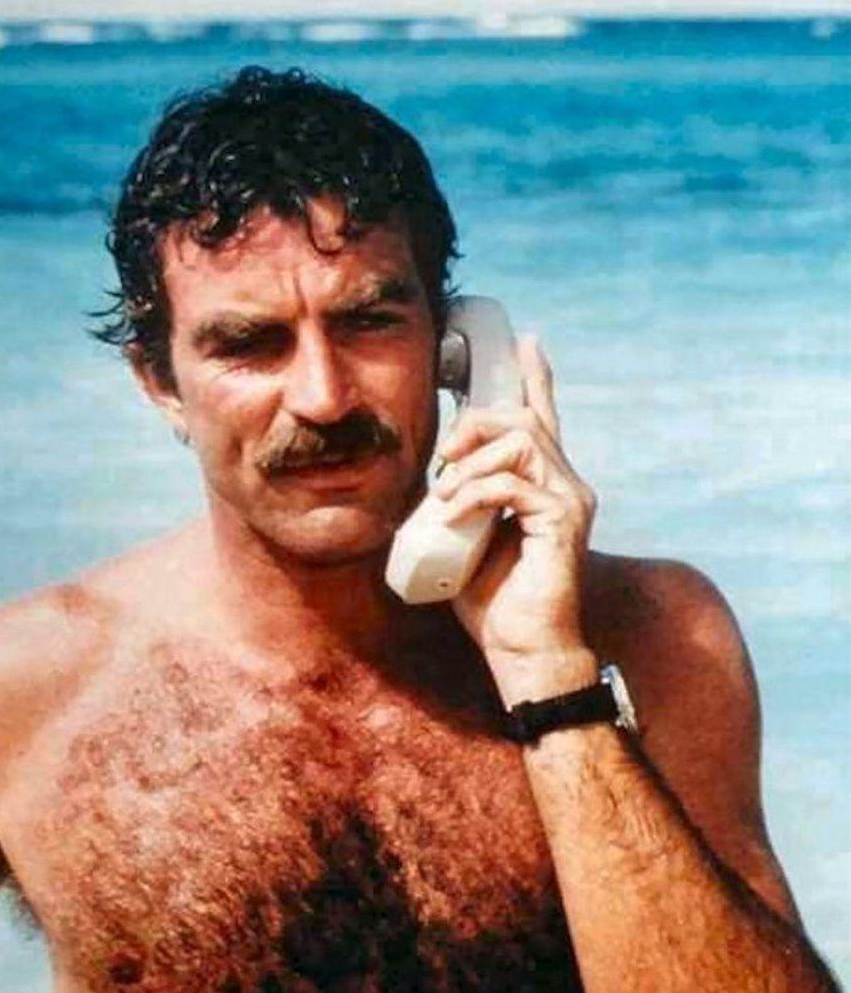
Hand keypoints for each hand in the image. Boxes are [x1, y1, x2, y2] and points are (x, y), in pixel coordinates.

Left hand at [436, 337, 596, 669]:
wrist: (523, 651)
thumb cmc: (494, 603)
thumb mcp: (462, 539)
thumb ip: (456, 504)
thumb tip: (423, 483)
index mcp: (544, 485)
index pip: (542, 417)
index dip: (535, 377)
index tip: (526, 341)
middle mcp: (566, 485)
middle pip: (523, 418)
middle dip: (475, 424)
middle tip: (443, 459)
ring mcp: (570, 501)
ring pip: (521, 441)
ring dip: (471, 462)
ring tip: (445, 495)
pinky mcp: (564, 522)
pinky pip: (513, 483)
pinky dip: (474, 493)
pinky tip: (453, 514)